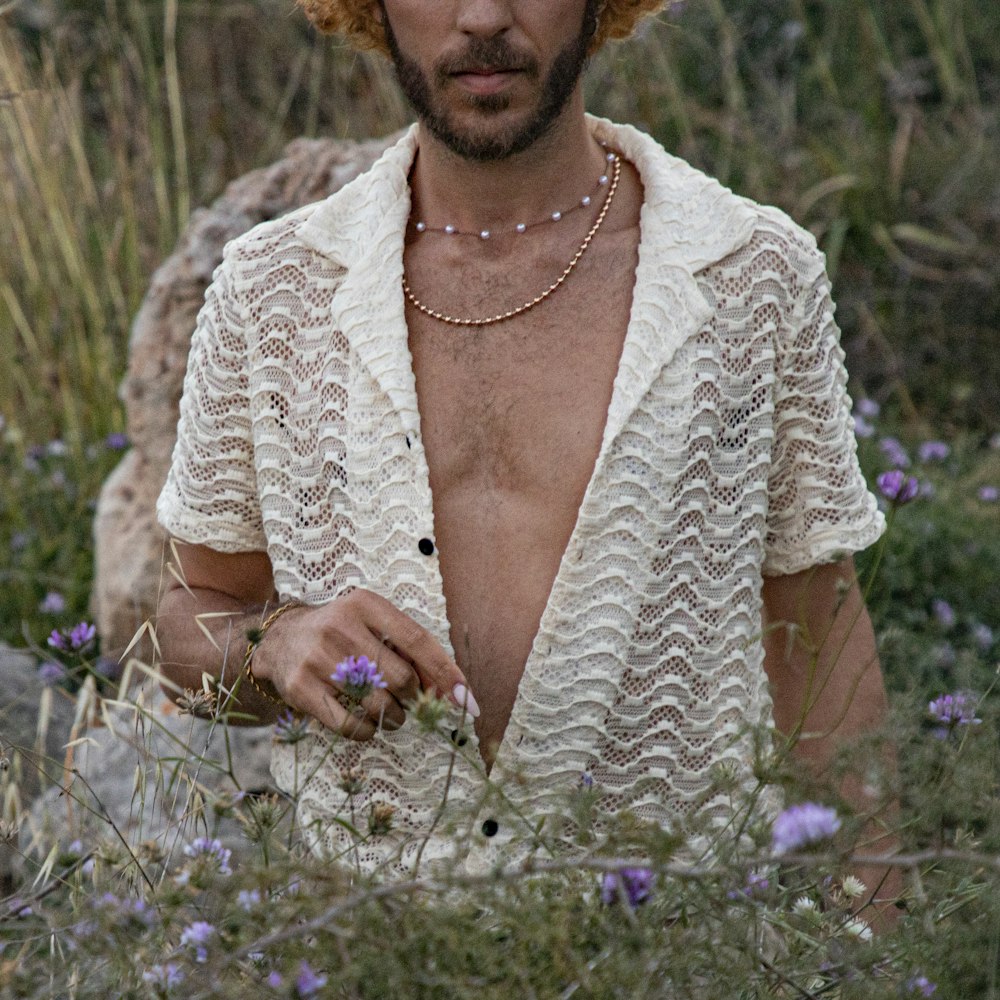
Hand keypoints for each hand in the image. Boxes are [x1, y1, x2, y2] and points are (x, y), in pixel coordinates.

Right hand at [252, 589, 478, 739]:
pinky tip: (368, 725)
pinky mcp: (301, 687)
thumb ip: (411, 651)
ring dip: (395, 718)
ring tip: (392, 714)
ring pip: (378, 704)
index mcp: (365, 604)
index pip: (418, 641)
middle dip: (415, 698)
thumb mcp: (373, 625)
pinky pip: (349, 724)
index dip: (446, 673)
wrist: (279, 641)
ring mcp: (318, 657)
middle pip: (401, 678)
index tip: (466, 701)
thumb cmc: (342, 634)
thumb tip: (452, 690)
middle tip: (411, 702)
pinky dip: (367, 732)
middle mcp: (340, 626)